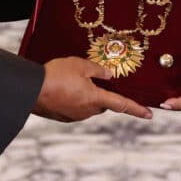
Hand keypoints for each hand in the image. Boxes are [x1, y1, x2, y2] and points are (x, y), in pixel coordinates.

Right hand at [32, 56, 152, 121]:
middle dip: (103, 93)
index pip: (122, 105)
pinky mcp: (64, 116)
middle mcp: (87, 111)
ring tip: (73, 79)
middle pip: (103, 103)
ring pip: (89, 105)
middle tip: (95, 79)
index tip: (149, 114)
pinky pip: (76, 107)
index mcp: (95, 99)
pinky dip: (74, 98)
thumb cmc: (56, 75)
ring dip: (87, 95)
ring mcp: (75, 115)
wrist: (31, 89)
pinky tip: (64, 87)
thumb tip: (109, 75)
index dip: (137, 109)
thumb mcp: (80, 65)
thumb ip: (98, 70)